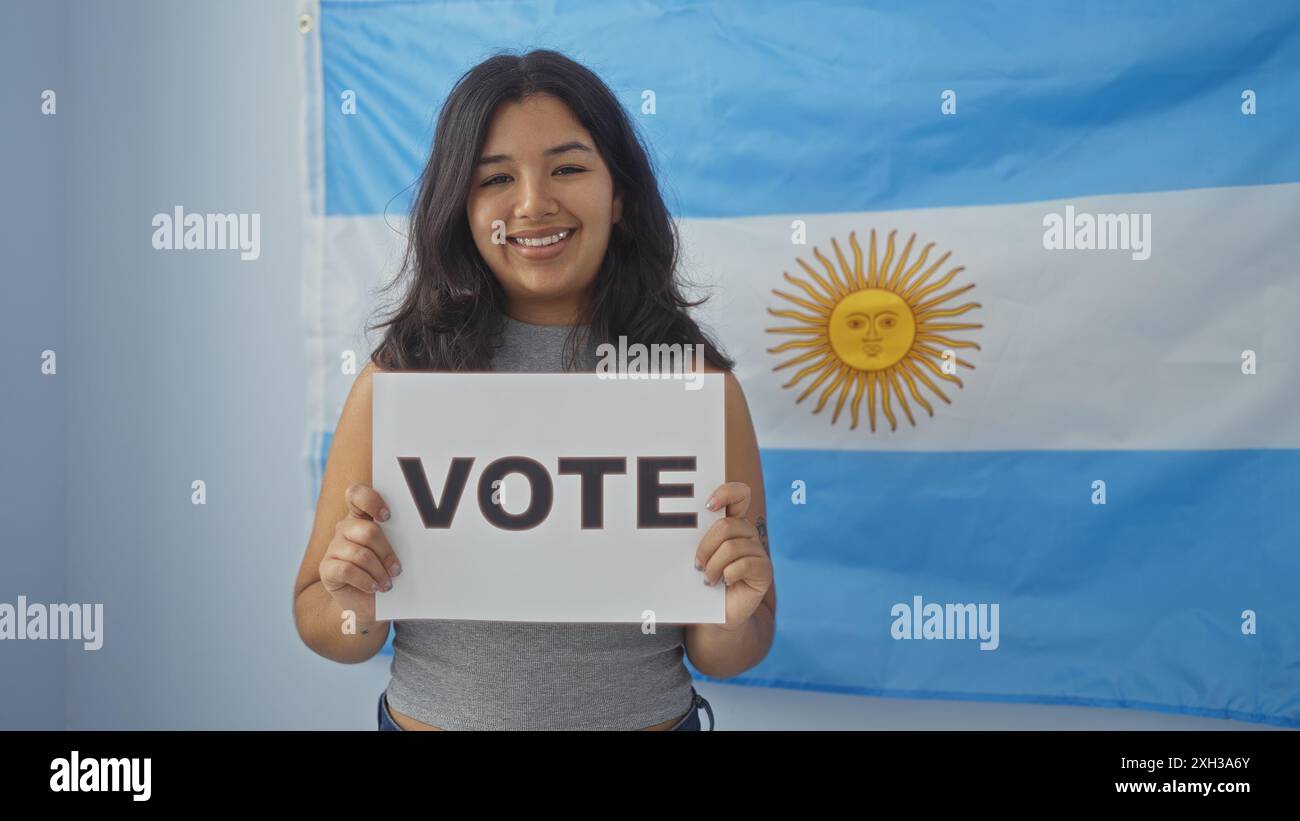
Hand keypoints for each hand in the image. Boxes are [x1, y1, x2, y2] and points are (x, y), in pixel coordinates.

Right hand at [318, 483, 401, 627]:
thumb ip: (399, 536)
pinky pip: (347, 570)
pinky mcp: (327, 568)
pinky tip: (373, 587)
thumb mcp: (395, 551)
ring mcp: (334, 548)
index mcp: (361, 517)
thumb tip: (422, 529)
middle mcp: (345, 528)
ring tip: (387, 584)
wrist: (371, 604)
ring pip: (359, 554)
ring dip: (378, 572)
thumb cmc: (386, 572)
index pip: (356, 494)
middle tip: (397, 569)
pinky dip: (365, 581)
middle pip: (367, 530)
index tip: (388, 517)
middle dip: (386, 552)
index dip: (371, 501)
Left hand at [694, 482, 772, 631]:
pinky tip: (724, 582)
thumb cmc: (702, 582)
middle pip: (726, 525)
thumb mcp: (696, 556)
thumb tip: (668, 528)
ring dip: (713, 566)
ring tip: (708, 580)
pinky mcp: (764, 570)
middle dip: (705, 547)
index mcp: (732, 523)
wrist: (717, 615)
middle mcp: (747, 533)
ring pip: (732, 547)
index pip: (739, 494)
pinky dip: (728, 574)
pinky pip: (745, 564)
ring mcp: (758, 551)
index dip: (726, 492)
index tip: (707, 506)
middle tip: (697, 565)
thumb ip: (692, 539)